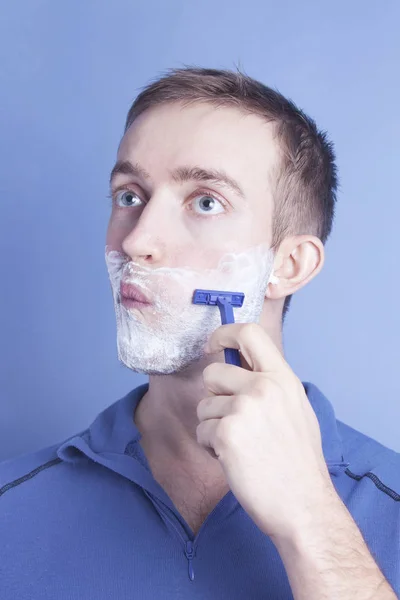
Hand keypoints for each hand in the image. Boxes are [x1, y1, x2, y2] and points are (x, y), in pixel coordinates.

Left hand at [196, 323, 335, 542]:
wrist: (303, 504)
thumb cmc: (297, 460)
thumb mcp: (295, 408)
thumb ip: (269, 383)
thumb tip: (238, 362)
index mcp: (283, 378)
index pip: (249, 333)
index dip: (224, 333)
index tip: (212, 344)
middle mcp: (264, 387)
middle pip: (213, 372)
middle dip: (213, 396)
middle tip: (232, 419)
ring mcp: (244, 409)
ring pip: (204, 406)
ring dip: (213, 426)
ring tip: (241, 446)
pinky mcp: (227, 434)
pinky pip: (202, 430)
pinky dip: (211, 446)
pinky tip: (234, 459)